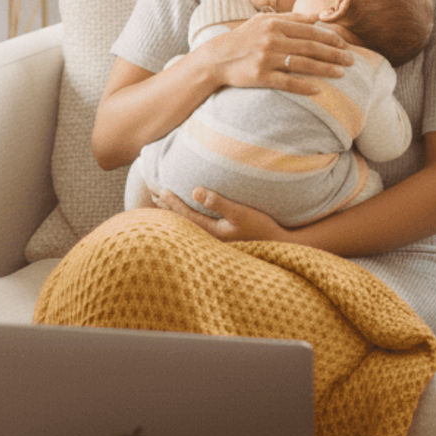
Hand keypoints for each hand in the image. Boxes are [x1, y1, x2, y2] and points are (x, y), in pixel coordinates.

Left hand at [151, 188, 288, 242]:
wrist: (282, 245)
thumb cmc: (262, 227)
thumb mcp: (241, 212)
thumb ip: (218, 202)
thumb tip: (195, 190)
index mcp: (212, 232)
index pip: (185, 215)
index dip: (172, 202)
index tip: (160, 190)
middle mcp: (212, 239)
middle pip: (183, 222)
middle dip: (168, 209)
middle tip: (153, 197)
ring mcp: (218, 241)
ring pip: (190, 225)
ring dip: (177, 214)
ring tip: (164, 206)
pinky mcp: (225, 240)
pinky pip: (199, 226)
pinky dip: (189, 219)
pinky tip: (190, 216)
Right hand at [205, 8, 352, 95]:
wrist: (216, 58)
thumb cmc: (243, 38)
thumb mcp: (263, 21)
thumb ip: (291, 17)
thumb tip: (317, 16)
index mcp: (274, 23)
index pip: (310, 30)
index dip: (330, 38)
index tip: (345, 45)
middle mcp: (271, 39)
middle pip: (311, 47)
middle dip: (335, 54)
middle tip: (351, 61)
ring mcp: (266, 58)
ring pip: (303, 64)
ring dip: (326, 69)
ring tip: (342, 73)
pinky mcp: (260, 76)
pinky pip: (288, 82)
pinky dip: (304, 86)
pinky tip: (319, 90)